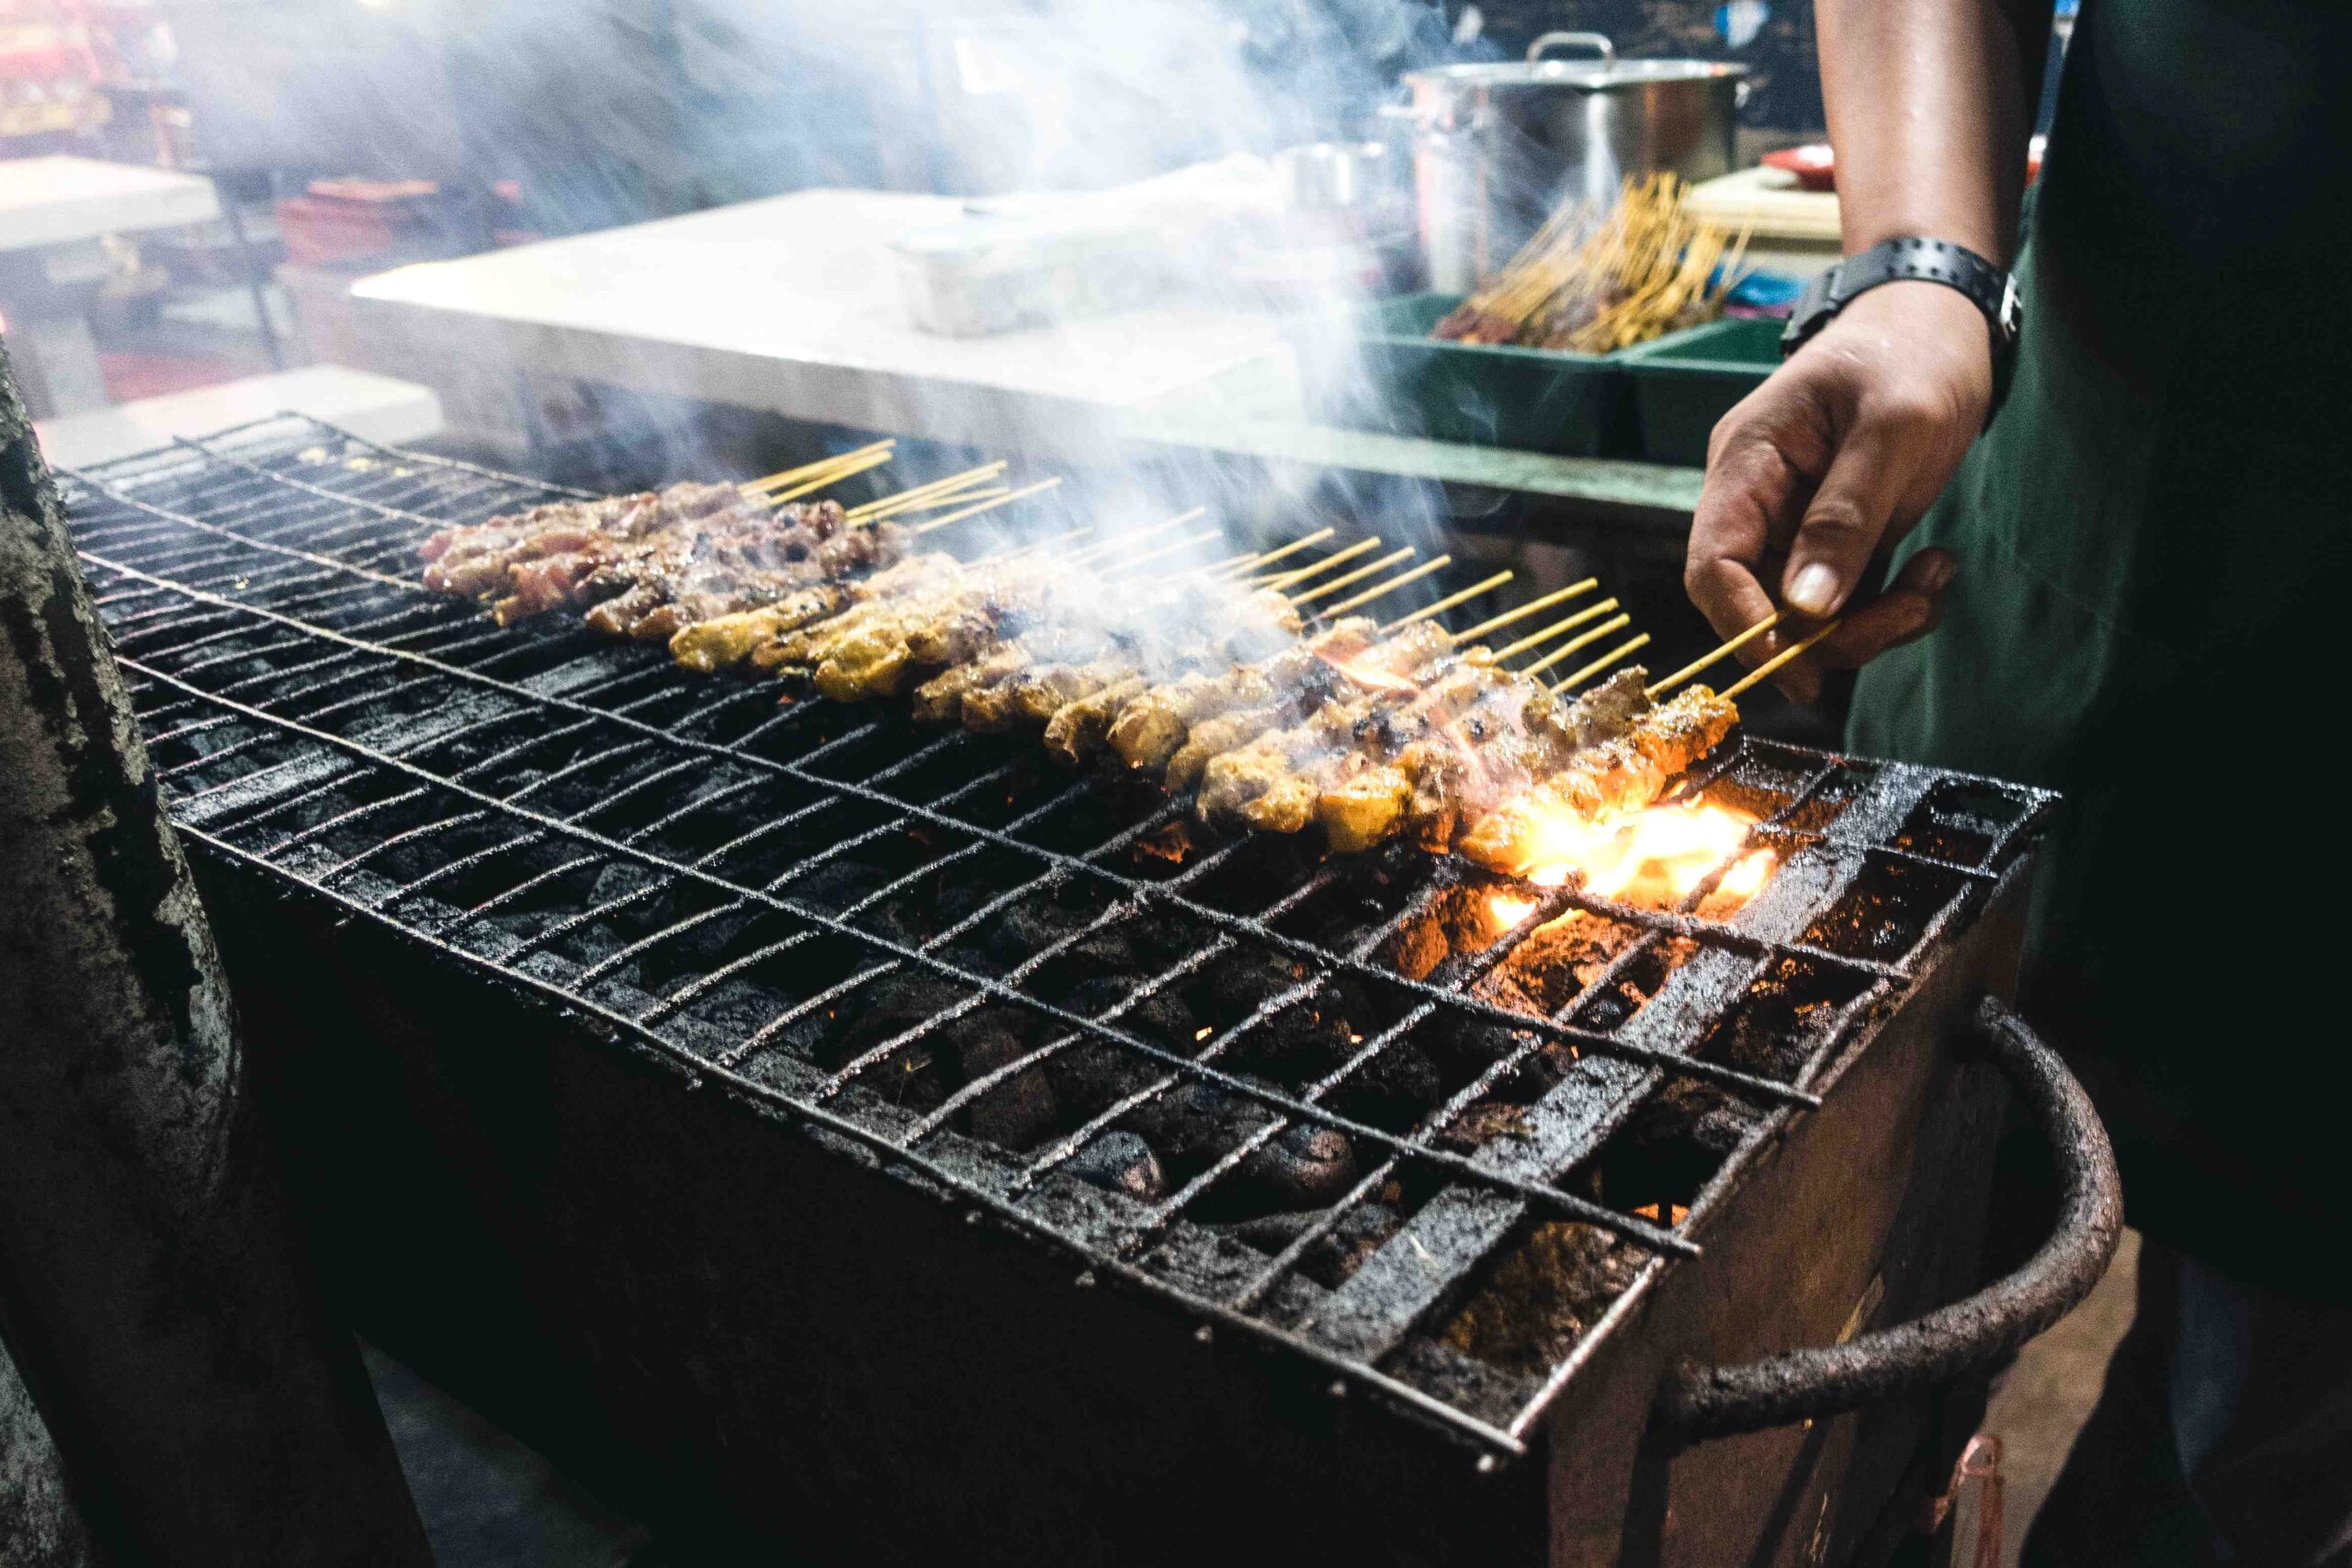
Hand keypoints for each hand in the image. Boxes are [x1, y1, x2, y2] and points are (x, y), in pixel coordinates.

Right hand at [1684, 280, 1992, 701]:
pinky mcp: (1833, 542)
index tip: (1799, 669)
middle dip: (1833, 631)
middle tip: (1912, 610)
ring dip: (1873, 622)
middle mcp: (1757, 502)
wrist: (1942, 317)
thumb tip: (1805, 609)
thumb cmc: (1911, 354)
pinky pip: (1844, 603)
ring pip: (1806, 617)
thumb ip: (1846, 517)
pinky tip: (1935, 568)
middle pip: (1761, 605)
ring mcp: (1793, 526)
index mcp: (1746, 464)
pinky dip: (1890, 607)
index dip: (1744, 626)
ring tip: (1935, 578)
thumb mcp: (1892, 427)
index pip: (1714, 564)